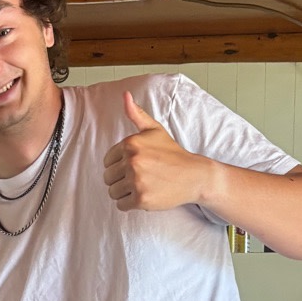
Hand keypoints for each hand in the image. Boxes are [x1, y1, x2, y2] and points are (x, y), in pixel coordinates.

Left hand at [103, 91, 209, 211]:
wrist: (194, 176)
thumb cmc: (172, 153)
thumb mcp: (154, 130)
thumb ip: (136, 114)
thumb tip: (125, 95)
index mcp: (130, 144)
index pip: (107, 161)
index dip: (120, 166)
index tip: (136, 166)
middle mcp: (132, 161)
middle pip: (108, 178)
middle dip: (121, 180)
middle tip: (140, 178)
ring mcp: (136, 181)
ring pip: (113, 192)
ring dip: (125, 193)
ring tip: (142, 186)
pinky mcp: (141, 199)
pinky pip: (121, 205)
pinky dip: (130, 204)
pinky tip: (144, 195)